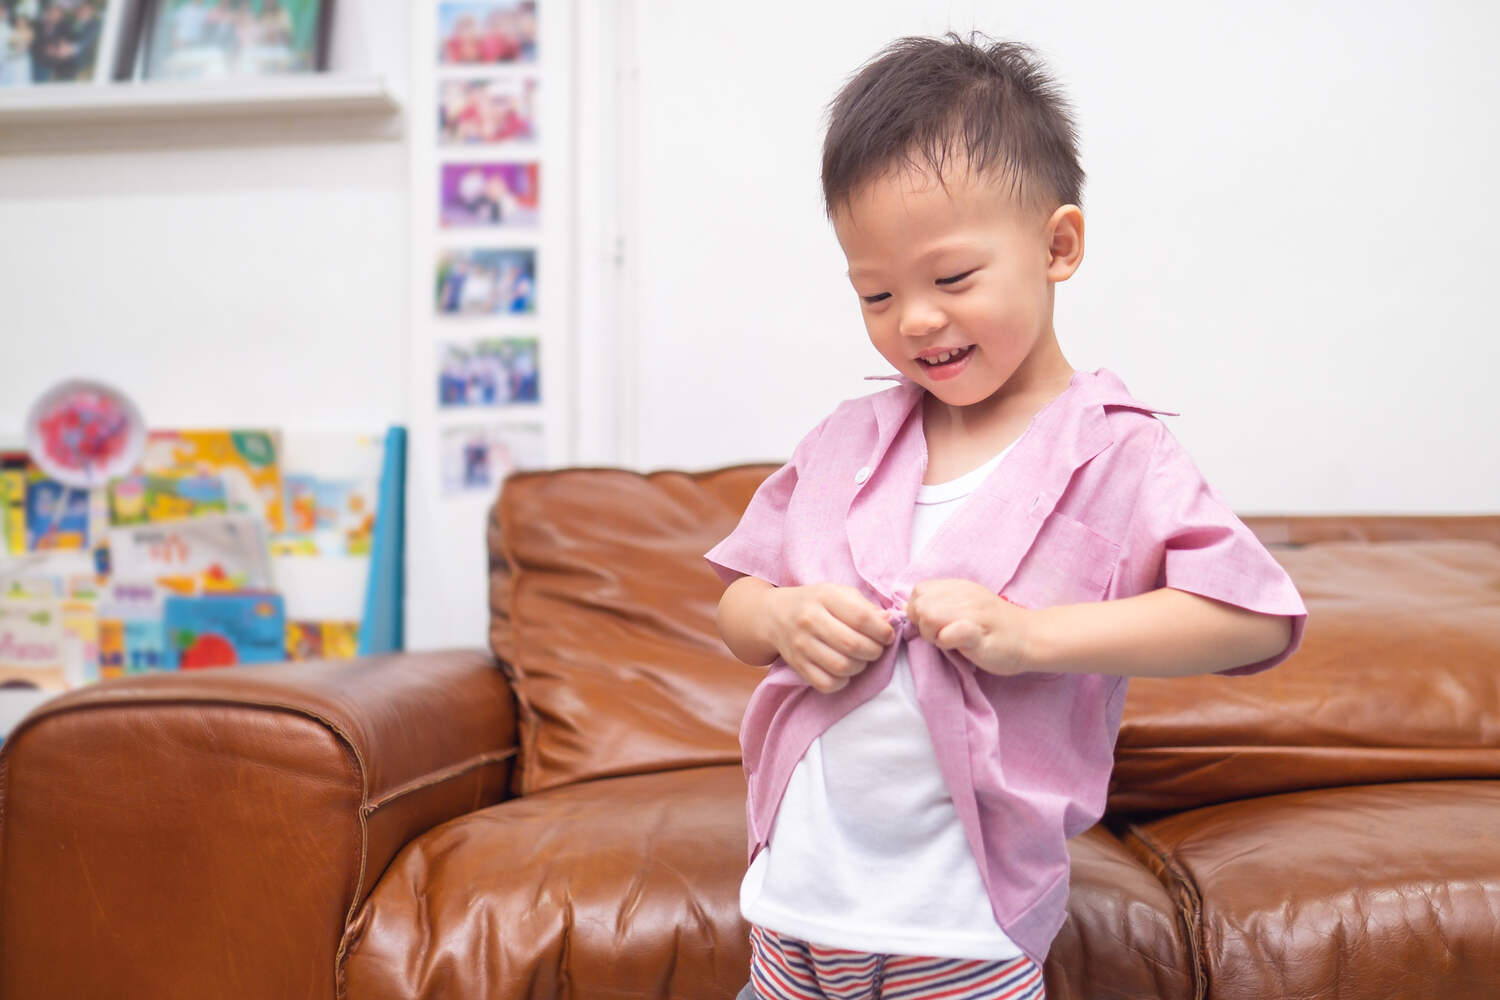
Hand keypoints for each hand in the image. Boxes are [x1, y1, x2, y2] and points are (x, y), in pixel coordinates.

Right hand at [764, 584, 894, 692]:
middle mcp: (810, 620)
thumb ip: (866, 607)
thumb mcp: (839, 593)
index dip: (882, 631)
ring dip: (860, 666)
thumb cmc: (816, 603)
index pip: (862, 618)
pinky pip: (827, 683)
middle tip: (876, 649)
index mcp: (825, 597)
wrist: (775, 615)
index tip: (887, 635)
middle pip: (853, 645)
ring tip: (861, 659)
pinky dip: (842, 681)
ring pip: (842, 667)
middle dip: (874, 651)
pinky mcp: (797, 665)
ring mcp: (801, 645)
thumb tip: (889, 621)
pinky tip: (844, 670)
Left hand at [905, 579, 1031, 675]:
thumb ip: (941, 604)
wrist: (1033, 638)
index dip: (919, 611)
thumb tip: (907, 609)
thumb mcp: (968, 606)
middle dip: (923, 625)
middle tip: (942, 637)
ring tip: (952, 642)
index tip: (935, 625)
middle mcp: (965, 595)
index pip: (919, 591)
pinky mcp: (979, 633)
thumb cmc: (997, 628)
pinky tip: (960, 647)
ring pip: (929, 617)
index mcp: (959, 587)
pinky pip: (948, 633)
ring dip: (933, 635)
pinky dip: (946, 642)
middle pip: (920, 605)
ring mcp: (973, 612)